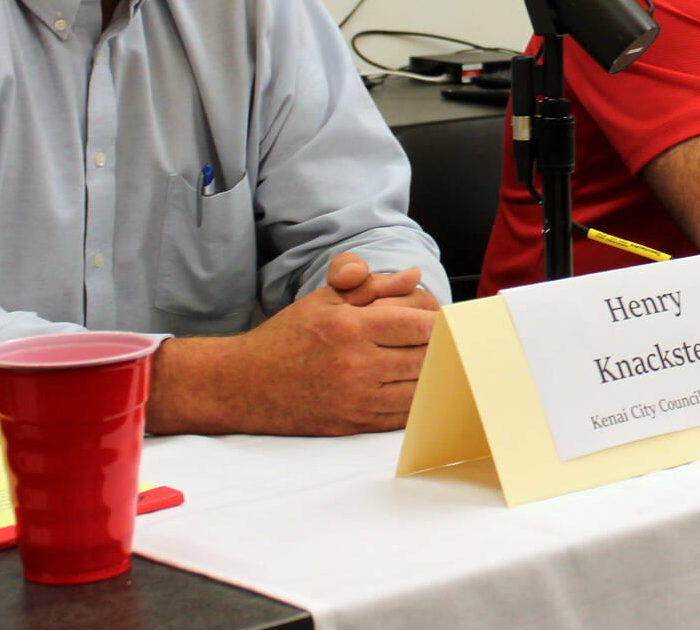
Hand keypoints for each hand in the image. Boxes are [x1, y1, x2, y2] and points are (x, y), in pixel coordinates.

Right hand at [150, 262, 436, 434]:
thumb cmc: (288, 336)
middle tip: (455, 342)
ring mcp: (355, 399)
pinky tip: (423, 390)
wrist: (244, 385)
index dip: (441, 323)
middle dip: (444, 349)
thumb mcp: (326, 300)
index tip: (449, 320)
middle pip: (425, 358)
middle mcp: (356, 366)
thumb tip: (413, 275)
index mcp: (350, 328)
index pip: (417, 325)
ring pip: (420, 391)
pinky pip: (402, 418)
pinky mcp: (353, 425)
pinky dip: (419, 403)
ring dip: (436, 377)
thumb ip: (373, 287)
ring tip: (443, 365)